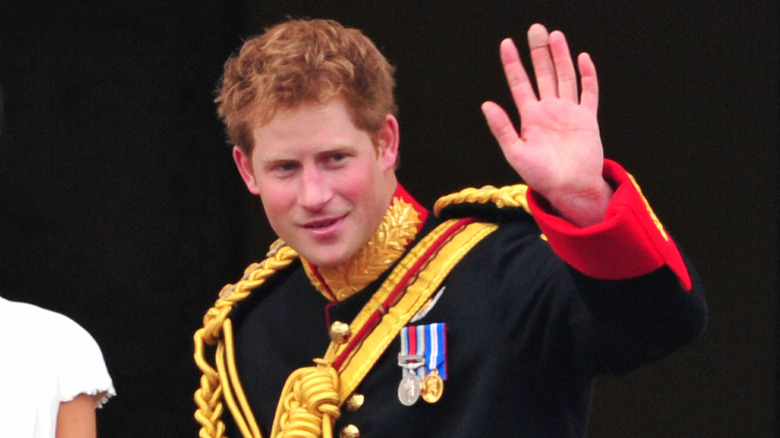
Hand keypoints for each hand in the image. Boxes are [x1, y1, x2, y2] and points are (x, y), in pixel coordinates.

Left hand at [481, 23, 611, 226]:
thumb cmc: (541, 176)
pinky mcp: (587, 119)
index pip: (519, 84)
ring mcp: (569, 112)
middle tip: (535, 29)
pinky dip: (587, 76)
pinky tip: (583, 58)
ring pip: (565, 77)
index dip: (513, 64)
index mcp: (530, 117)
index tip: (506, 44)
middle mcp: (549, 110)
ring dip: (560, 57)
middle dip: (539, 52)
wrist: (569, 189)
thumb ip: (502, 128)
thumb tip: (486, 104)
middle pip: (543, 74)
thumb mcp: (515, 153)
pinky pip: (588, 93)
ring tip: (554, 35)